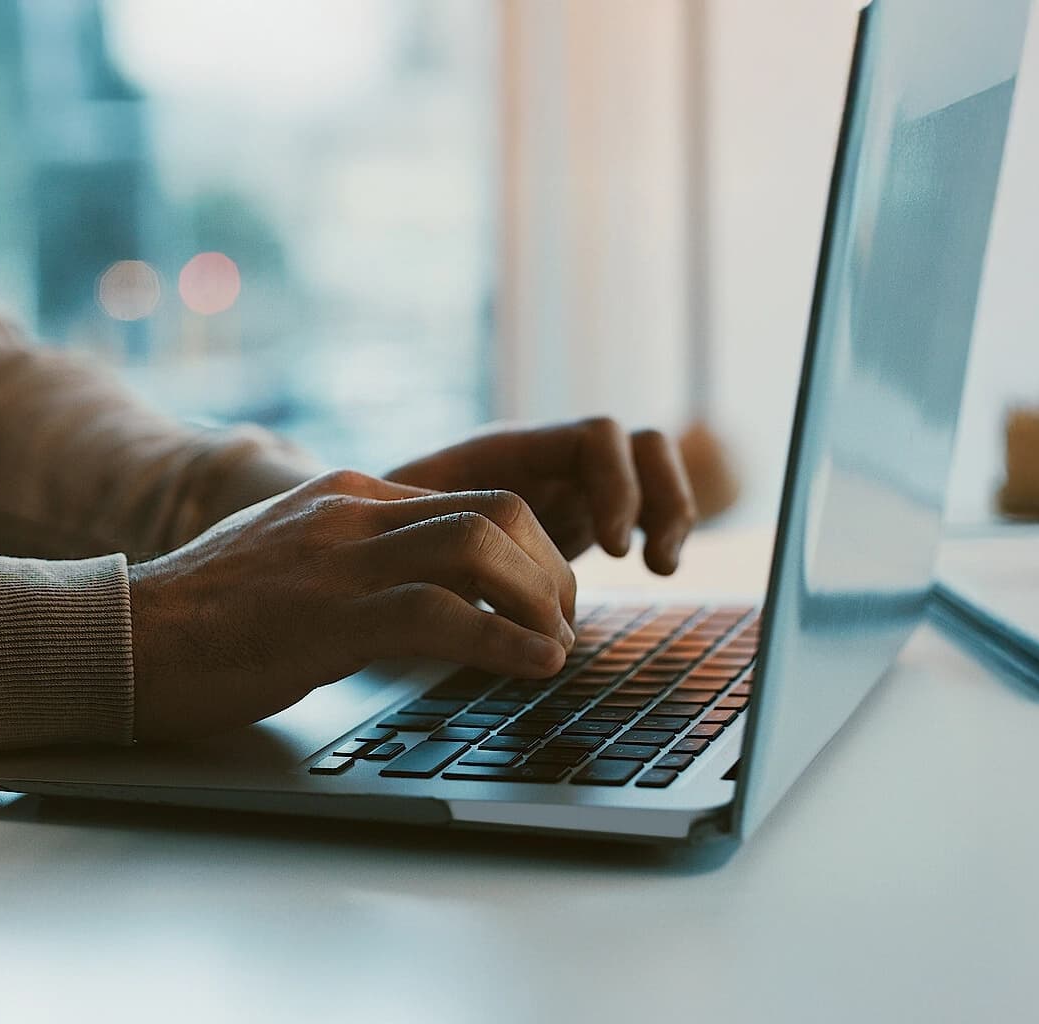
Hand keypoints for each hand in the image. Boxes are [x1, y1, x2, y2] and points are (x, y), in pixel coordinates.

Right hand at [127, 470, 576, 741]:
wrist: (121, 640)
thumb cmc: (201, 621)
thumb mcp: (290, 565)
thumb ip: (353, 561)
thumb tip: (421, 595)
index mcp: (346, 495)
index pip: (473, 498)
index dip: (531, 550)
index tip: (546, 602)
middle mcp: (351, 512)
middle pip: (497, 510)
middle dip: (550, 569)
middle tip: (562, 625)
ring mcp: (339, 560)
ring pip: (482, 548)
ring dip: (541, 601)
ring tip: (556, 648)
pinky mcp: (328, 618)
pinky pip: (445, 614)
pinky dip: (506, 641)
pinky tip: (534, 667)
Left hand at [386, 418, 695, 573]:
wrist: (367, 537)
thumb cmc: (376, 529)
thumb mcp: (401, 528)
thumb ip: (433, 529)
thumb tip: (452, 556)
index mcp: (509, 450)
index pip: (594, 437)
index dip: (616, 485)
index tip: (614, 548)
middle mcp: (547, 458)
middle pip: (638, 444)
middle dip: (658, 497)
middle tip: (644, 561)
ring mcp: (567, 484)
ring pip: (649, 469)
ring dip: (671, 510)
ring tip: (660, 567)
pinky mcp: (577, 517)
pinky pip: (641, 505)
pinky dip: (658, 529)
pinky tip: (653, 569)